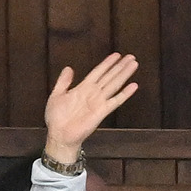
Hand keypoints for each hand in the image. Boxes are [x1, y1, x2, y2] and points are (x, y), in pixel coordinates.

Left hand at [42, 53, 140, 167]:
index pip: (98, 72)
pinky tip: (133, 86)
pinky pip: (115, 101)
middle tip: (131, 57)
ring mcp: (99, 102)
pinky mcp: (102, 112)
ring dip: (124, 74)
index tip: (117, 55)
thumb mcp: (57, 95)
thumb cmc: (56, 118)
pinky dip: (125, 93)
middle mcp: (93, 93)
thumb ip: (64, 81)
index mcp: (83, 88)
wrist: (59, 135)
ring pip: (114, 84)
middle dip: (120, 66)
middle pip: (110, 76)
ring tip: (134, 64)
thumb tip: (68, 68)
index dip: (107, 63)